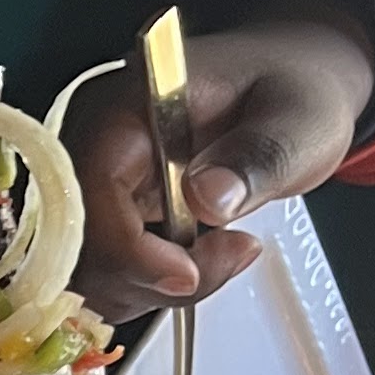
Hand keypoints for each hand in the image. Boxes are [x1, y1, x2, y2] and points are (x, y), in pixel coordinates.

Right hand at [67, 18, 372, 324]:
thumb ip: (256, 157)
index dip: (127, 246)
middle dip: (143, 275)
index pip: (91, 187)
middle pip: (75, 238)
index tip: (187, 274)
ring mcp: (97, 179)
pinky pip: (102, 270)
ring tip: (223, 254)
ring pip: (84, 267)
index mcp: (129, 105)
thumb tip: (206, 198)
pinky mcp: (110, 210)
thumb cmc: (295, 89)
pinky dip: (146, 286)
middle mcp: (95, 142)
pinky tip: (198, 262)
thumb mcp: (299, 120)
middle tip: (226, 257)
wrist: (296, 87)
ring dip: (148, 287)